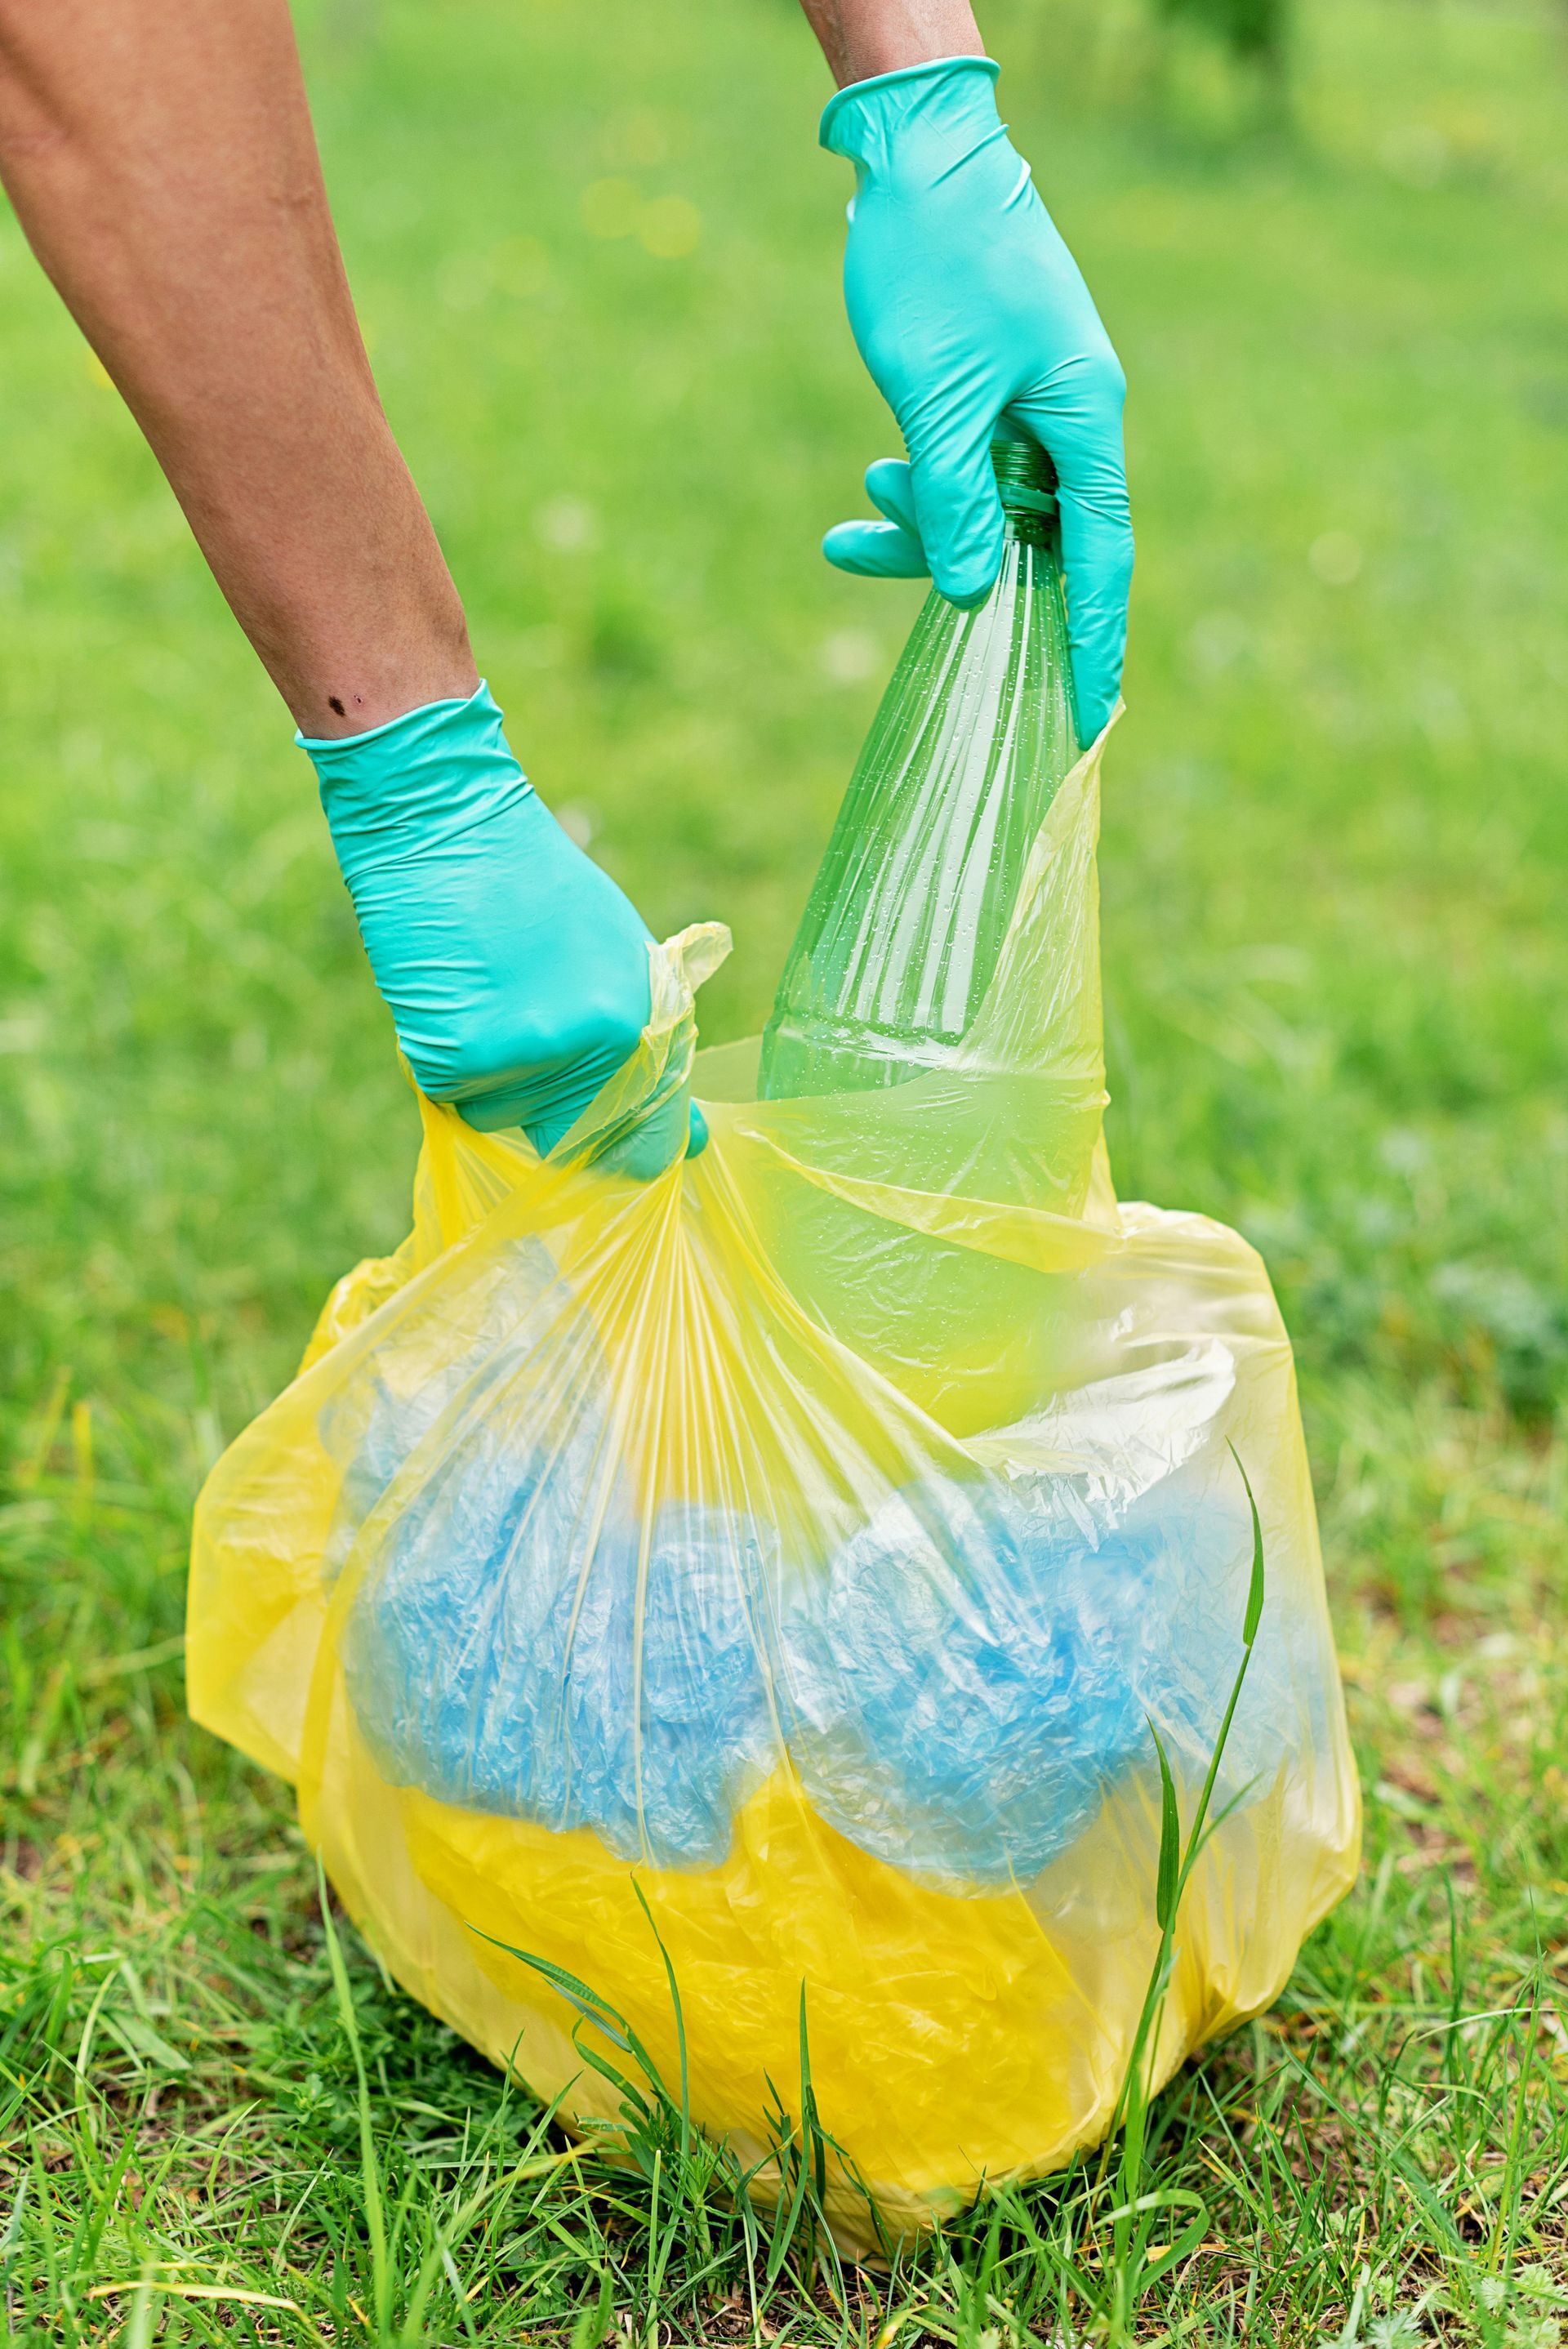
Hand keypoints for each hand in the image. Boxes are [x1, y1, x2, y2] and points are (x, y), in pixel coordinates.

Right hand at [304, 683, 704, 1163]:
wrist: (446, 822)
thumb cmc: (538, 885)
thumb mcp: (621, 953)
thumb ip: (654, 1045)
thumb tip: (693, 1139)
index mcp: (634, 1023)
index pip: (644, 1141)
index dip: (629, 1152)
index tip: (619, 1153)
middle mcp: (582, 1049)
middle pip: (567, 1137)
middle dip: (550, 1104)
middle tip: (524, 1028)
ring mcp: (514, 1058)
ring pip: (504, 1117)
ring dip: (497, 1078)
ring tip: (489, 994)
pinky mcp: (450, 1059)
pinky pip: (454, 1094)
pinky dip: (450, 1060)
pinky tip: (454, 995)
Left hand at [820, 56, 1131, 740]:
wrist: (913, 153)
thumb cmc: (936, 263)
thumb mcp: (936, 396)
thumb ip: (955, 501)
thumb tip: (970, 596)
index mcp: (1085, 419)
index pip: (1101, 558)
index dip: (1095, 641)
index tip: (1094, 717)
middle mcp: (1071, 420)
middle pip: (1034, 540)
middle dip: (962, 568)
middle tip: (885, 576)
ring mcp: (1031, 407)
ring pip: (986, 508)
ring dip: (920, 520)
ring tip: (856, 499)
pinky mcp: (990, 393)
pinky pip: (963, 471)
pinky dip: (916, 488)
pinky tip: (864, 490)